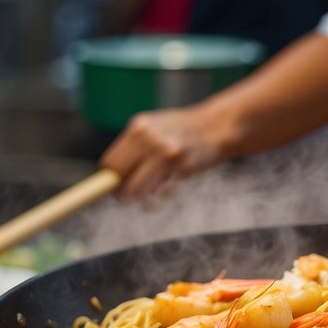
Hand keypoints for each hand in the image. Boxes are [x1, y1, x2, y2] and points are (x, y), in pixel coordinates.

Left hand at [100, 105, 230, 201]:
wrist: (218, 126)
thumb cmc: (184, 130)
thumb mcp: (154, 128)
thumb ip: (135, 146)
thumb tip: (110, 177)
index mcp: (139, 127)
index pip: (110, 162)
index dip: (109, 180)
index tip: (116, 187)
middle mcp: (150, 139)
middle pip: (119, 178)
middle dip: (122, 194)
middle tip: (129, 198)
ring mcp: (167, 154)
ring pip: (137, 191)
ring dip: (140, 201)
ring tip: (149, 200)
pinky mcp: (183, 168)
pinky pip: (161, 195)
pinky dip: (160, 199)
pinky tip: (167, 191)